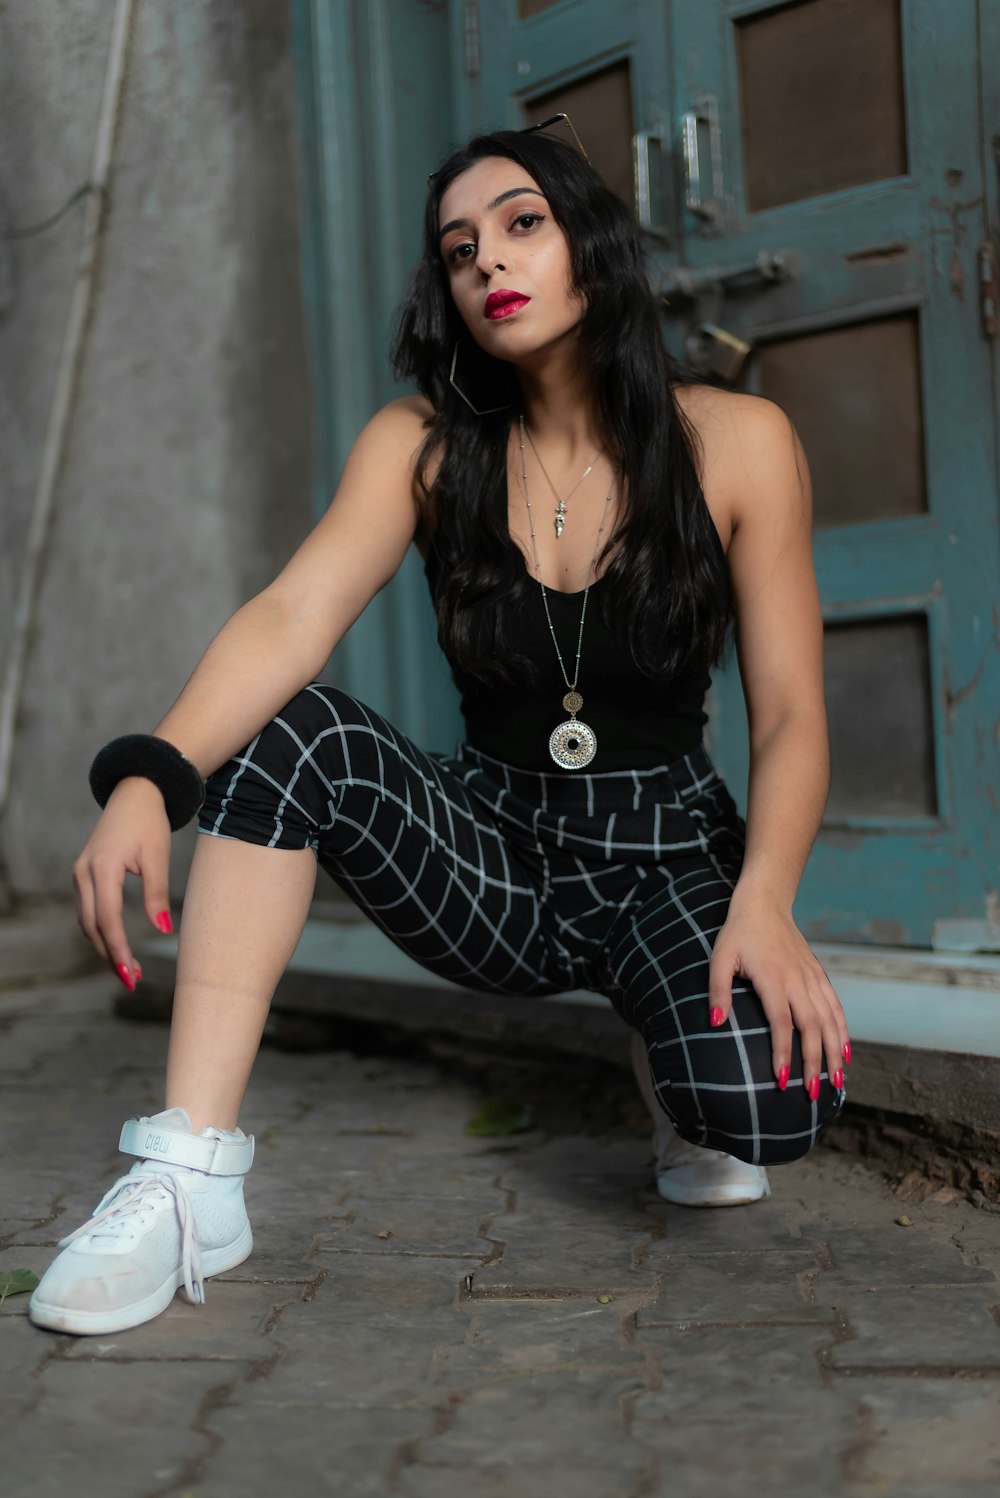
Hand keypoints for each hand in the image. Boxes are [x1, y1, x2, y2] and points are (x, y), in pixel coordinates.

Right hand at [73, 777, 173, 988]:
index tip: (132, 974)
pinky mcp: (83, 875)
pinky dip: (100, 930)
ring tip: (129, 968)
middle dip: (111, 955)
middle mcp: (84, 873)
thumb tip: (163, 929)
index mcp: (102, 868)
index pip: (108, 919)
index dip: (119, 950)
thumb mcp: (158, 857)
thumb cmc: (149, 823)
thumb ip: (157, 894)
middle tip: (133, 980)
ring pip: (86, 921)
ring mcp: (80, 874)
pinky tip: (116, 944)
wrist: (135, 793)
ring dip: (105, 946)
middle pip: (92, 926)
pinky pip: (88, 910)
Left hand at [707, 886, 849, 1095]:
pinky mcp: (819, 975)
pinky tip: (845, 1052)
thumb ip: (718, 989)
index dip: (783, 1054)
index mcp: (773, 979)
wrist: (765, 904)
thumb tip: (716, 1022)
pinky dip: (843, 1030)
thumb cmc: (738, 933)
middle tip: (812, 1094)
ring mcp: (811, 978)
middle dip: (813, 1064)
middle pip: (812, 1029)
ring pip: (829, 1021)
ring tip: (837, 1082)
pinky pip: (835, 1007)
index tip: (782, 1081)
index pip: (782, 1024)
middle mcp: (797, 981)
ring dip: (834, 1053)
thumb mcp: (719, 957)